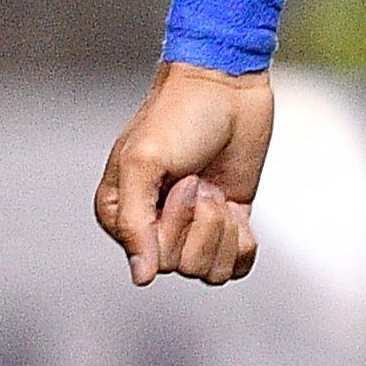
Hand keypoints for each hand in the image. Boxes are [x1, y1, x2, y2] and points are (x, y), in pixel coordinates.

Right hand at [97, 62, 274, 285]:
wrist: (227, 88)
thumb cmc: (179, 116)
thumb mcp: (143, 162)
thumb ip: (135, 224)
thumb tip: (142, 276)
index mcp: (121, 216)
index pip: (155, 260)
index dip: (176, 223)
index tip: (180, 179)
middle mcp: (153, 230)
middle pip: (185, 267)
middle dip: (202, 221)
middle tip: (198, 178)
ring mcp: (192, 230)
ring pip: (212, 273)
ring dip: (224, 228)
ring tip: (214, 188)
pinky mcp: (227, 226)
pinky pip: (238, 267)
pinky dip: (244, 241)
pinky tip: (235, 207)